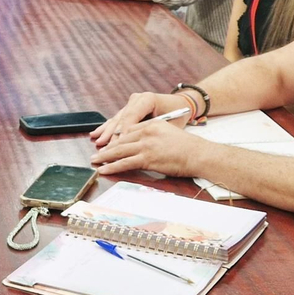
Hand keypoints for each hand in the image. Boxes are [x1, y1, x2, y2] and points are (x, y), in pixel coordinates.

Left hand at [90, 120, 211, 177]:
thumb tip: (141, 145)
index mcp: (152, 124)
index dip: (117, 138)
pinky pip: (125, 163)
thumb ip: (153, 136)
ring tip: (95, 161)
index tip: (108, 143)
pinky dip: (112, 166)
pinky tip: (104, 169)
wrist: (198, 154)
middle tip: (96, 152)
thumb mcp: (169, 133)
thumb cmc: (187, 147)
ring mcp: (146, 145)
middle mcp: (147, 132)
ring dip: (105, 156)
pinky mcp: (147, 158)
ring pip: (120, 151)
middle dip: (107, 146)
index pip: (129, 130)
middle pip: (121, 139)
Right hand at [91, 92, 186, 145]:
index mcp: (147, 99)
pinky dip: (107, 128)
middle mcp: (137, 99)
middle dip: (112, 136)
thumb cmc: (178, 115)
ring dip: (107, 133)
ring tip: (98, 142)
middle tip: (105, 148)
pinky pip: (116, 119)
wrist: (181, 105)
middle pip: (122, 119)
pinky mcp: (128, 108)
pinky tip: (96, 134)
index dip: (123, 132)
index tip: (118, 145)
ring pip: (117, 120)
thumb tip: (138, 147)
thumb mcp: (169, 124)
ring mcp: (131, 103)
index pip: (131, 117)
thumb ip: (152, 133)